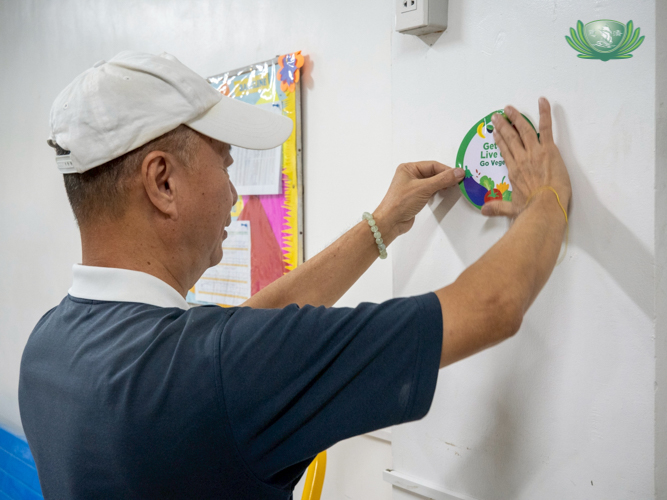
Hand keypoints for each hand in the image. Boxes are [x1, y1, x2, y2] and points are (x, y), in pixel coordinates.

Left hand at [374, 161, 463, 240]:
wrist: (391, 222)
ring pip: (432, 182)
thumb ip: (442, 180)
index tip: (459, 175)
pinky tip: (442, 194)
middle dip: (445, 177)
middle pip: (433, 173)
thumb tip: (458, 172)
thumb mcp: (424, 188)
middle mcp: (410, 175)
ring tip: (451, 188)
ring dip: (441, 185)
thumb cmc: (400, 203)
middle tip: (457, 182)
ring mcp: (412, 187)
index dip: (446, 170)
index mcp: (408, 168)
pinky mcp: (415, 197)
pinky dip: (437, 192)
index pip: (432, 165)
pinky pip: (430, 190)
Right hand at [481, 97, 571, 217]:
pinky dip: (544, 113)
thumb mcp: (513, 209)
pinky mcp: (549, 150)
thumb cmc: (530, 209)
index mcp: (513, 171)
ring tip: (510, 108)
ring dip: (516, 117)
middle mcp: (521, 159)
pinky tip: (543, 101)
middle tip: (497, 116)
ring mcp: (534, 152)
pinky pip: (545, 128)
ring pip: (523, 130)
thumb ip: (498, 208)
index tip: (496, 132)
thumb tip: (483, 211)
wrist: (545, 207)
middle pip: (510, 138)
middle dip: (503, 125)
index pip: (505, 151)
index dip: (499, 140)